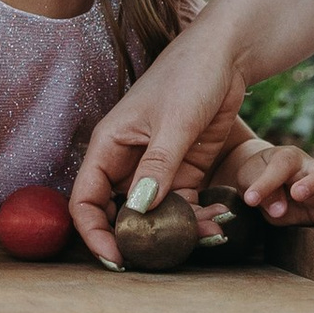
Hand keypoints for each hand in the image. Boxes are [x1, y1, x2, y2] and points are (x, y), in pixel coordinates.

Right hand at [70, 18, 253, 267]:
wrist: (227, 54)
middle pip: (120, 214)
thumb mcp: (173, 121)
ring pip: (157, 215)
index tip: (116, 258)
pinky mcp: (186, 170)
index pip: (86, 200)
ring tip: (208, 235)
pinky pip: (185, 205)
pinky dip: (199, 217)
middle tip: (165, 257)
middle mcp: (128, 162)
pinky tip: (220, 220)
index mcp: (109, 146)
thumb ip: (157, 166)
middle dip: (140, 239)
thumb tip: (139, 210)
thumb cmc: (190, 75)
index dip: (94, 232)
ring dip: (178, 231)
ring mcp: (157, 168)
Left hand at [208, 126, 313, 226]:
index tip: (251, 199)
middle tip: (298, 194)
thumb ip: (262, 190)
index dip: (267, 182)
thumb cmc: (257, 174)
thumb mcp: (249, 179)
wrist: (265, 178)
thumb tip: (279, 209)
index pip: (282, 165)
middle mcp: (313, 170)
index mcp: (290, 158)